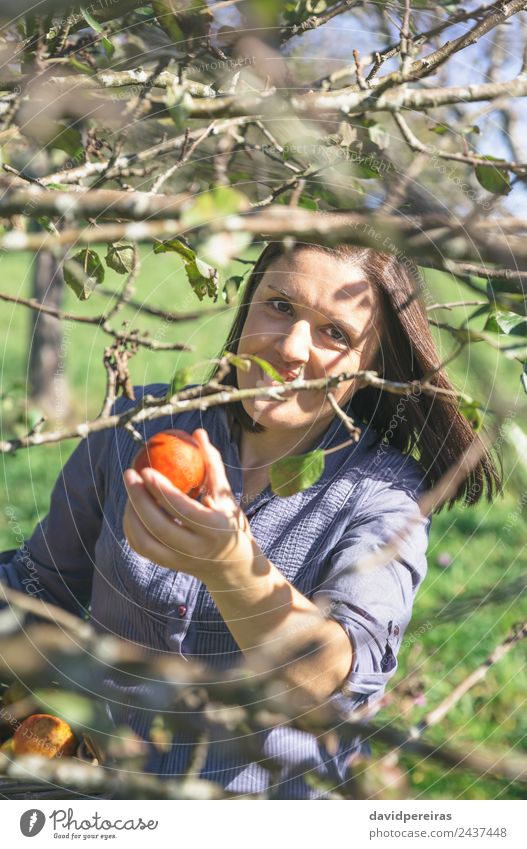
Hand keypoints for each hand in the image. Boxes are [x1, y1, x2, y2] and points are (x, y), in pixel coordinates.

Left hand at [122, 428, 255, 586]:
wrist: (233, 567)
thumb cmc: (230, 522)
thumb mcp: (227, 496)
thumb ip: (212, 465)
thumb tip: (197, 433)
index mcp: (215, 529)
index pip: (184, 510)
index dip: (163, 490)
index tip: (146, 469)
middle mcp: (197, 549)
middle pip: (159, 526)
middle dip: (139, 499)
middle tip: (130, 474)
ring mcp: (180, 561)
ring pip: (145, 540)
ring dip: (132, 513)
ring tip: (130, 488)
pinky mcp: (168, 566)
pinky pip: (141, 547)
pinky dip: (132, 527)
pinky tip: (131, 507)